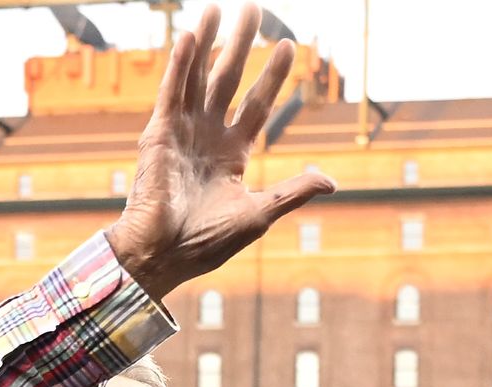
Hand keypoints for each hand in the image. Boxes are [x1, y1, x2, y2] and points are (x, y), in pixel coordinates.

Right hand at [106, 3, 336, 300]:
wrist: (164, 256)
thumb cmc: (205, 244)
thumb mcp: (258, 213)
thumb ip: (292, 191)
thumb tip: (332, 180)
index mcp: (230, 154)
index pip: (256, 104)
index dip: (271, 76)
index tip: (289, 45)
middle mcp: (206, 136)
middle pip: (227, 79)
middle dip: (240, 44)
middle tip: (253, 8)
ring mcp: (181, 133)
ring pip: (197, 77)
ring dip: (207, 42)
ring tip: (216, 7)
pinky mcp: (158, 135)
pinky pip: (171, 93)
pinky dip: (179, 65)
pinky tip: (189, 36)